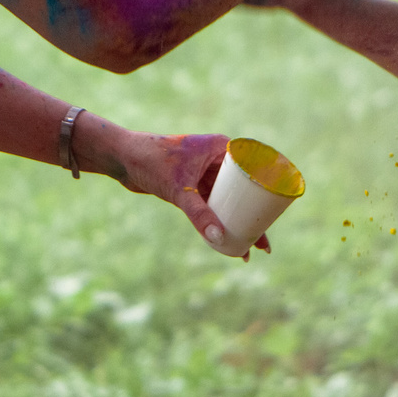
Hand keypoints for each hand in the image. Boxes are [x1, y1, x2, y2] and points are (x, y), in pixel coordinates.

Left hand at [104, 127, 270, 254]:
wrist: (122, 158)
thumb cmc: (151, 161)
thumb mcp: (179, 190)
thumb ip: (198, 215)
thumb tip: (218, 239)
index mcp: (221, 148)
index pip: (253, 172)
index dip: (267, 196)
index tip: (275, 218)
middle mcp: (216, 159)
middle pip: (243, 191)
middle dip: (254, 218)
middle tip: (264, 244)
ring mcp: (204, 173)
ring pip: (227, 201)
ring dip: (237, 222)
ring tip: (249, 248)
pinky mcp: (191, 186)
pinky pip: (212, 206)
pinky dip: (218, 221)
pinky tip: (225, 239)